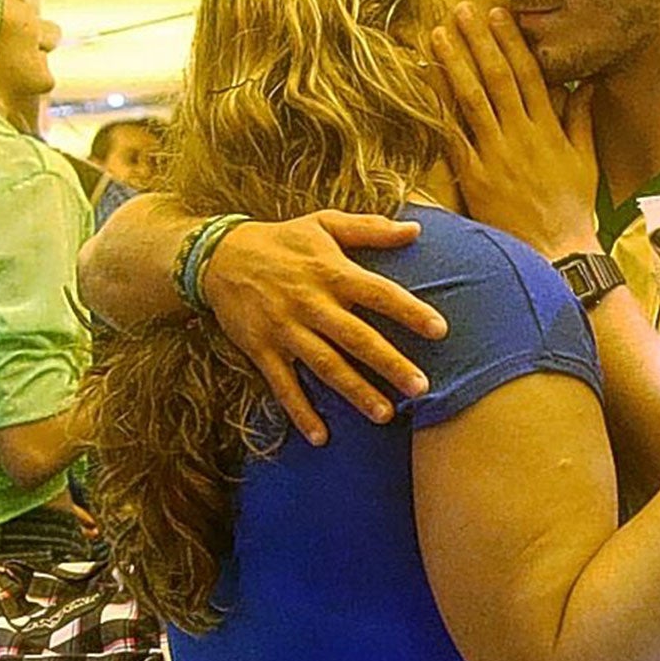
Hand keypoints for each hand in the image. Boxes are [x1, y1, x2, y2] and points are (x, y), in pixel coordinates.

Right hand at [203, 212, 447, 446]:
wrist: (219, 256)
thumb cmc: (281, 240)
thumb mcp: (324, 223)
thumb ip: (370, 229)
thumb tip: (415, 228)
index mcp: (332, 272)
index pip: (379, 293)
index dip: (410, 311)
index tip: (440, 330)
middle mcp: (311, 302)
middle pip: (357, 337)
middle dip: (389, 363)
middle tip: (420, 388)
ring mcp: (286, 329)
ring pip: (325, 365)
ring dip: (355, 391)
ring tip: (385, 414)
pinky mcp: (262, 349)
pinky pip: (283, 385)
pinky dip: (300, 411)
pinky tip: (320, 436)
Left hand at [433, 3, 600, 258]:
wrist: (557, 252)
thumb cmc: (573, 209)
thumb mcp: (586, 161)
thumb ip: (582, 119)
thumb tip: (587, 83)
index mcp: (549, 129)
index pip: (529, 74)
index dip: (512, 42)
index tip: (499, 14)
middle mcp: (521, 136)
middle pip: (497, 79)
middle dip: (479, 41)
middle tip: (461, 11)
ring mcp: (496, 156)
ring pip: (472, 101)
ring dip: (454, 64)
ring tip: (439, 36)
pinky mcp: (475, 178)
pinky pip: (453, 137)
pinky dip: (439, 110)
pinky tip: (425, 86)